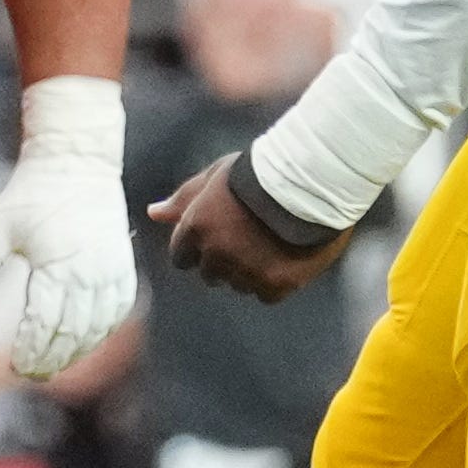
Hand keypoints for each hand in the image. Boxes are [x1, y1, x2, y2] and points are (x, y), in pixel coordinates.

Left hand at [0, 139, 136, 381]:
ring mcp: (111, 269)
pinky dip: (103, 331)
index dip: (30, 349)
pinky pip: (118, 310)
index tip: (14, 366)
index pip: (44, 322)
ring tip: (53, 365)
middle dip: (51, 358)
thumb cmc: (30, 194)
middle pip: (72, 331)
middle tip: (30, 375)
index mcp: (57, 264)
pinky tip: (84, 342)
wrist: (76, 163)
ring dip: (77, 350)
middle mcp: (90, 271)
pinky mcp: (123, 265)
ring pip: (98, 326)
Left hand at [149, 154, 355, 304]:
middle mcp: (216, 255)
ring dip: (249, 271)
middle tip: (249, 239)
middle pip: (210, 274)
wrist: (313, 177)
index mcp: (195, 230)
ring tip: (271, 244)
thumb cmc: (261, 171)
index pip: (181, 257)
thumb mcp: (215, 177)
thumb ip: (183, 199)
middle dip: (224, 260)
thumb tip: (153, 213)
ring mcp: (246, 272)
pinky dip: (274, 281)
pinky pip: (266, 295)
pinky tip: (285, 258)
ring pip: (238, 285)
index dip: (198, 249)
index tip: (218, 238)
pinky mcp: (276, 284)